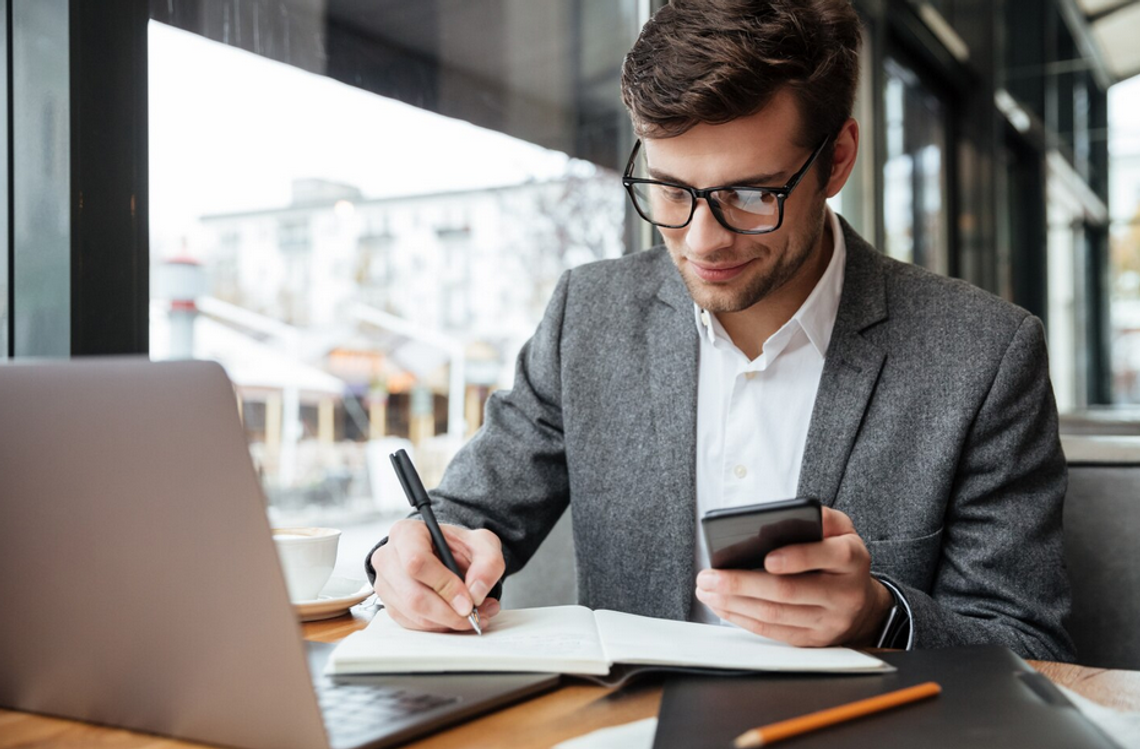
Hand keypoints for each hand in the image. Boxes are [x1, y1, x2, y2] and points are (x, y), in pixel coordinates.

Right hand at [371, 519, 504, 631]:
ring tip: (475, 614)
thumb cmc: (459, 546)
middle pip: (413, 595)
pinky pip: (414, 624)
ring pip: (414, 614)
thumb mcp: (483, 544)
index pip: (417, 562)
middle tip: (475, 615)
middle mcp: (388, 558)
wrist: (446, 554)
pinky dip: (439, 626)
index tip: (469, 601)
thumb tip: (476, 592)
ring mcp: (385, 583)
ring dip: (448, 622)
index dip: (444, 585)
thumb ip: (488, 563)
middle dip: (449, 612)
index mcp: (406, 533)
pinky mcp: (390, 605)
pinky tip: (457, 616)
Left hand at [694, 507, 892, 646]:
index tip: (766, 558)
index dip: (796, 558)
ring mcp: (829, 621)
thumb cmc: (840, 557)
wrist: (862, 603)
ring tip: (707, 590)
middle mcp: (844, 593)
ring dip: (735, 603)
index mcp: (851, 559)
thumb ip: (820, 517)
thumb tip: (786, 516)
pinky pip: (773, 632)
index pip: (826, 556)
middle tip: (710, 576)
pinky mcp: (813, 640)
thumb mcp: (841, 529)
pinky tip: (722, 606)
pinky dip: (743, 619)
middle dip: (743, 583)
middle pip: (789, 591)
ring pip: (776, 615)